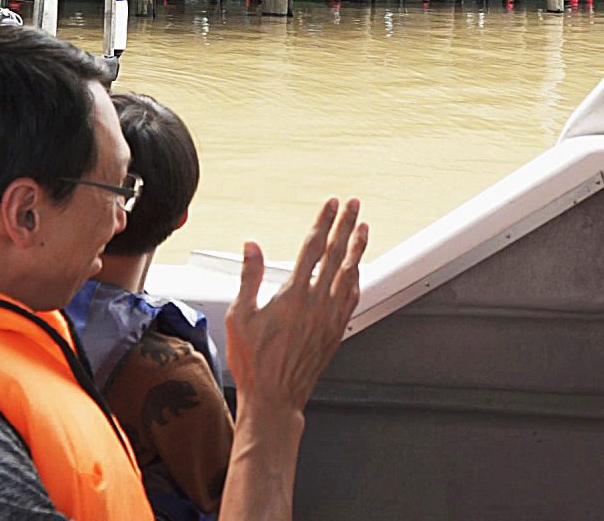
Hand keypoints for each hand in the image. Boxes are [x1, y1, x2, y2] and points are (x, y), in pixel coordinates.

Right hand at [225, 198, 366, 418]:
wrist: (274, 399)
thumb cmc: (254, 363)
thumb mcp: (240, 316)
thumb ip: (249, 277)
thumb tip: (251, 247)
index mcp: (293, 295)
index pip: (313, 248)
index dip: (323, 223)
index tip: (331, 205)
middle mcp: (316, 303)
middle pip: (336, 254)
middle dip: (346, 226)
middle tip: (354, 205)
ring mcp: (330, 318)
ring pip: (349, 274)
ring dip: (357, 248)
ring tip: (363, 229)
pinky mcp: (335, 332)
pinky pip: (352, 299)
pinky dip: (357, 279)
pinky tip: (358, 271)